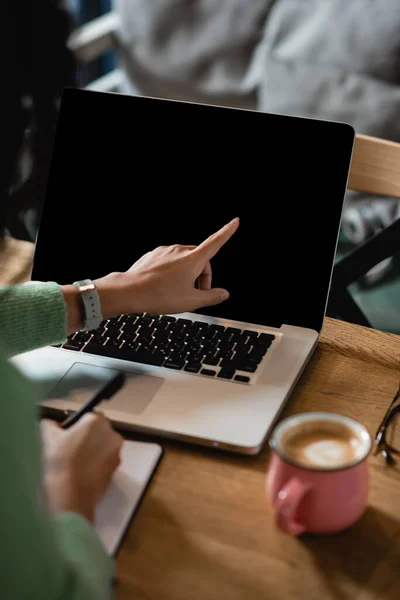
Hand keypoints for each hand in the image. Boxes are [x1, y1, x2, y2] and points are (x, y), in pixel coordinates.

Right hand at [40, 414, 122, 522]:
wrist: (70, 496)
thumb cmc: (61, 464)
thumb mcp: (48, 437)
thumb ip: (50, 424)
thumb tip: (50, 424)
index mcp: (96, 421)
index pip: (89, 415)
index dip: (77, 424)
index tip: (67, 434)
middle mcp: (111, 435)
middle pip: (99, 430)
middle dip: (87, 436)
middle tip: (70, 448)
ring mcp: (116, 453)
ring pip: (103, 446)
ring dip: (93, 450)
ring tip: (75, 462)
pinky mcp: (115, 470)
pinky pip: (106, 461)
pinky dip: (97, 464)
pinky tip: (82, 472)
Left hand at [95, 216, 239, 317]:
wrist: (129, 291)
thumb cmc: (159, 295)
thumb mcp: (191, 301)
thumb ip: (211, 297)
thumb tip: (223, 294)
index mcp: (192, 260)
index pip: (215, 242)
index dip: (227, 232)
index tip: (234, 222)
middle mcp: (179, 251)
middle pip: (200, 259)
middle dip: (202, 275)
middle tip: (197, 294)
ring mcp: (165, 251)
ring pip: (184, 260)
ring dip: (187, 274)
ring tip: (178, 292)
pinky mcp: (153, 255)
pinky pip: (169, 261)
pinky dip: (172, 272)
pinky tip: (165, 286)